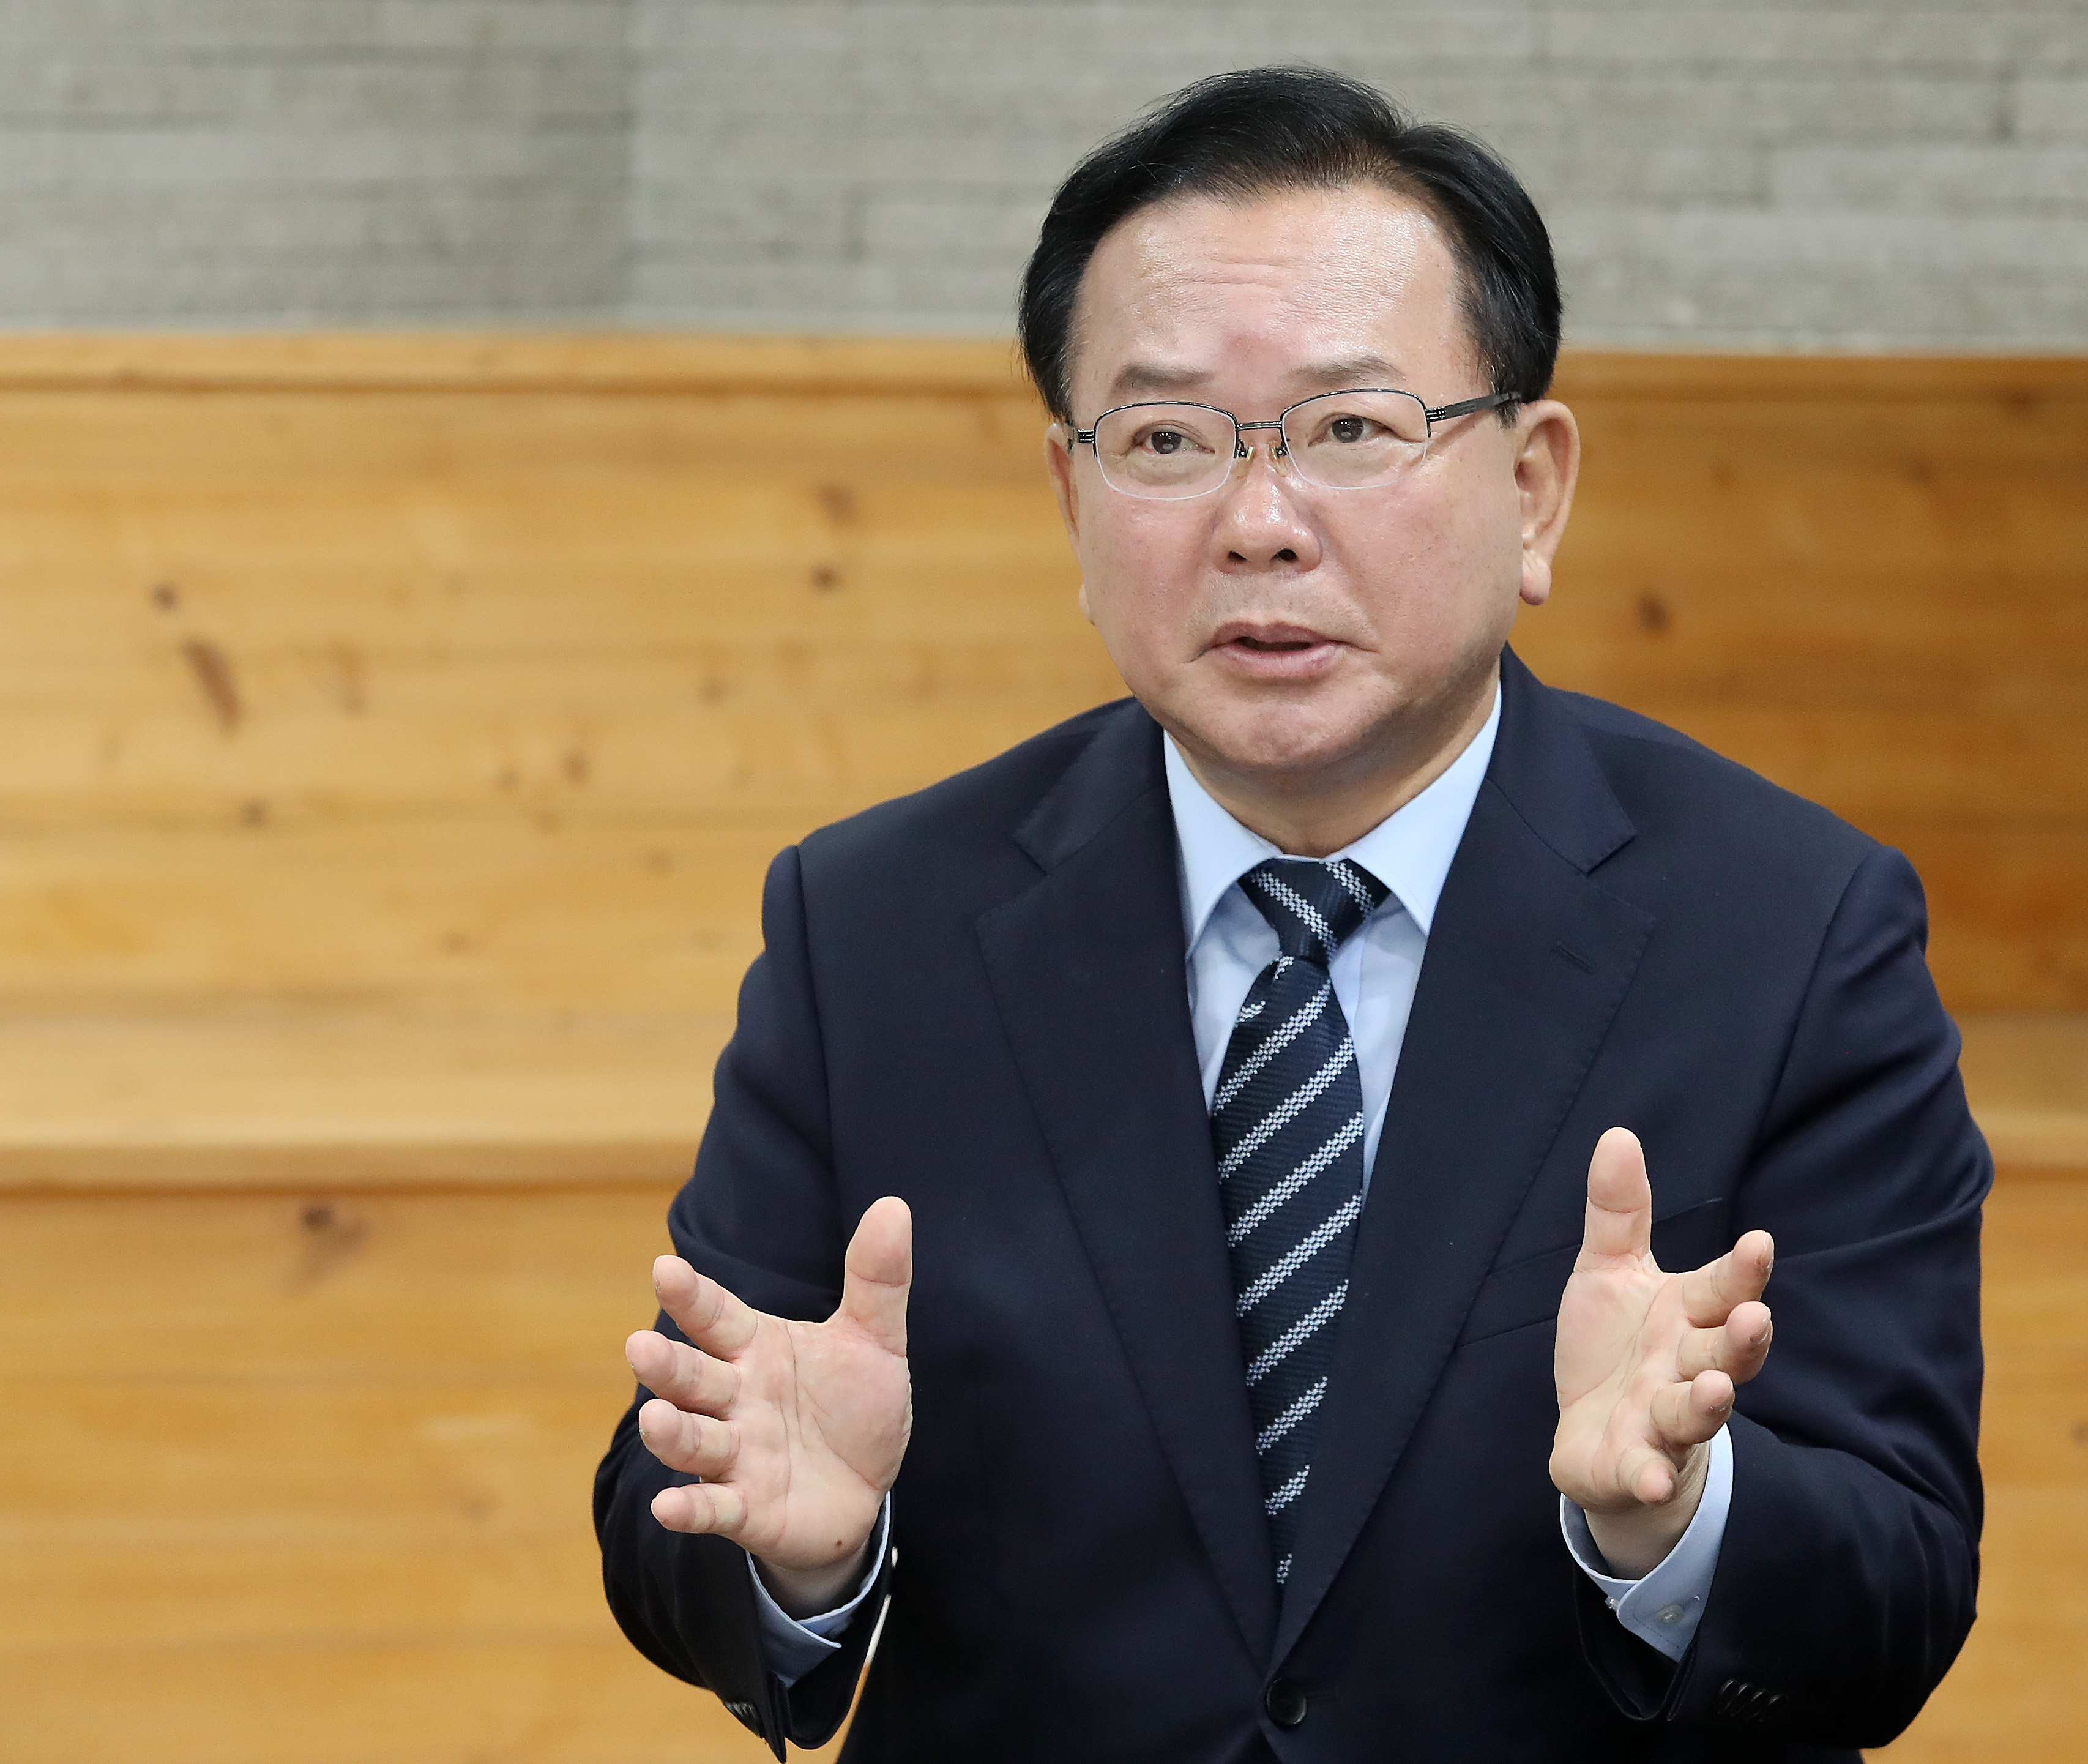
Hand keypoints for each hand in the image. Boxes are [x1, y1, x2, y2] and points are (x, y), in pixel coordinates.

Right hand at [625, 1196, 913, 1616]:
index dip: (692, 1295)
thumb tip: (895, 1205)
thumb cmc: (852, 1406)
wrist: (865, 1488)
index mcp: (758, 1349)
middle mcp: (737, 1398)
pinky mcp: (747, 1509)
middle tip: (640, 1346)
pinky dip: (691, 1508)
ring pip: (695, 1441)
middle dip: (668, 1366)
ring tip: (656, 1418)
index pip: (717, 1316)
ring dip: (672, 1433)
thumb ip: (877, 1279)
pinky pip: (714, 1508)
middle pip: (695, 1378)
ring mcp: (737, 1455)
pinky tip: (667, 1507)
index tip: (665, 1266)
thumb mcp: (874, 1340)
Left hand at [1550, 1129, 1773, 1577]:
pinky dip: (1650, 1476)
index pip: (1720, 1290)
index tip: (1758, 1243)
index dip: (1741, 1272)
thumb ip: (1619, 1213)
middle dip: (1742, 1339)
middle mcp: (1685, 1368)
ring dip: (1707, 1405)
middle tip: (1755, 1318)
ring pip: (1693, 1413)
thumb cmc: (1616, 1348)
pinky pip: (1646, 1471)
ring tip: (1715, 1392)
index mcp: (1685, 1317)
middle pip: (1723, 1354)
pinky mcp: (1634, 1464)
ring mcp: (1663, 1420)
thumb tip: (1617, 1134)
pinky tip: (1652, 1478)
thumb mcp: (1608, 1273)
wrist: (1597, 1438)